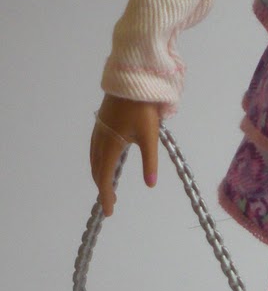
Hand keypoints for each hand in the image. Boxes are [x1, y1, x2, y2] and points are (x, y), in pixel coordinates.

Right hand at [90, 96, 162, 215]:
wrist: (132, 79)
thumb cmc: (142, 108)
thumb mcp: (150, 136)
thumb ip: (150, 162)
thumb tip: (150, 184)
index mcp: (110, 145)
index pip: (105, 177)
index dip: (106, 195)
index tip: (109, 211)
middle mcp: (101, 139)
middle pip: (97, 169)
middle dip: (102, 187)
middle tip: (110, 202)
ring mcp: (99, 129)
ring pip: (94, 158)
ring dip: (98, 174)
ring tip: (107, 186)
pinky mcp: (102, 122)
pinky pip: (95, 148)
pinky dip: (97, 161)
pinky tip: (105, 160)